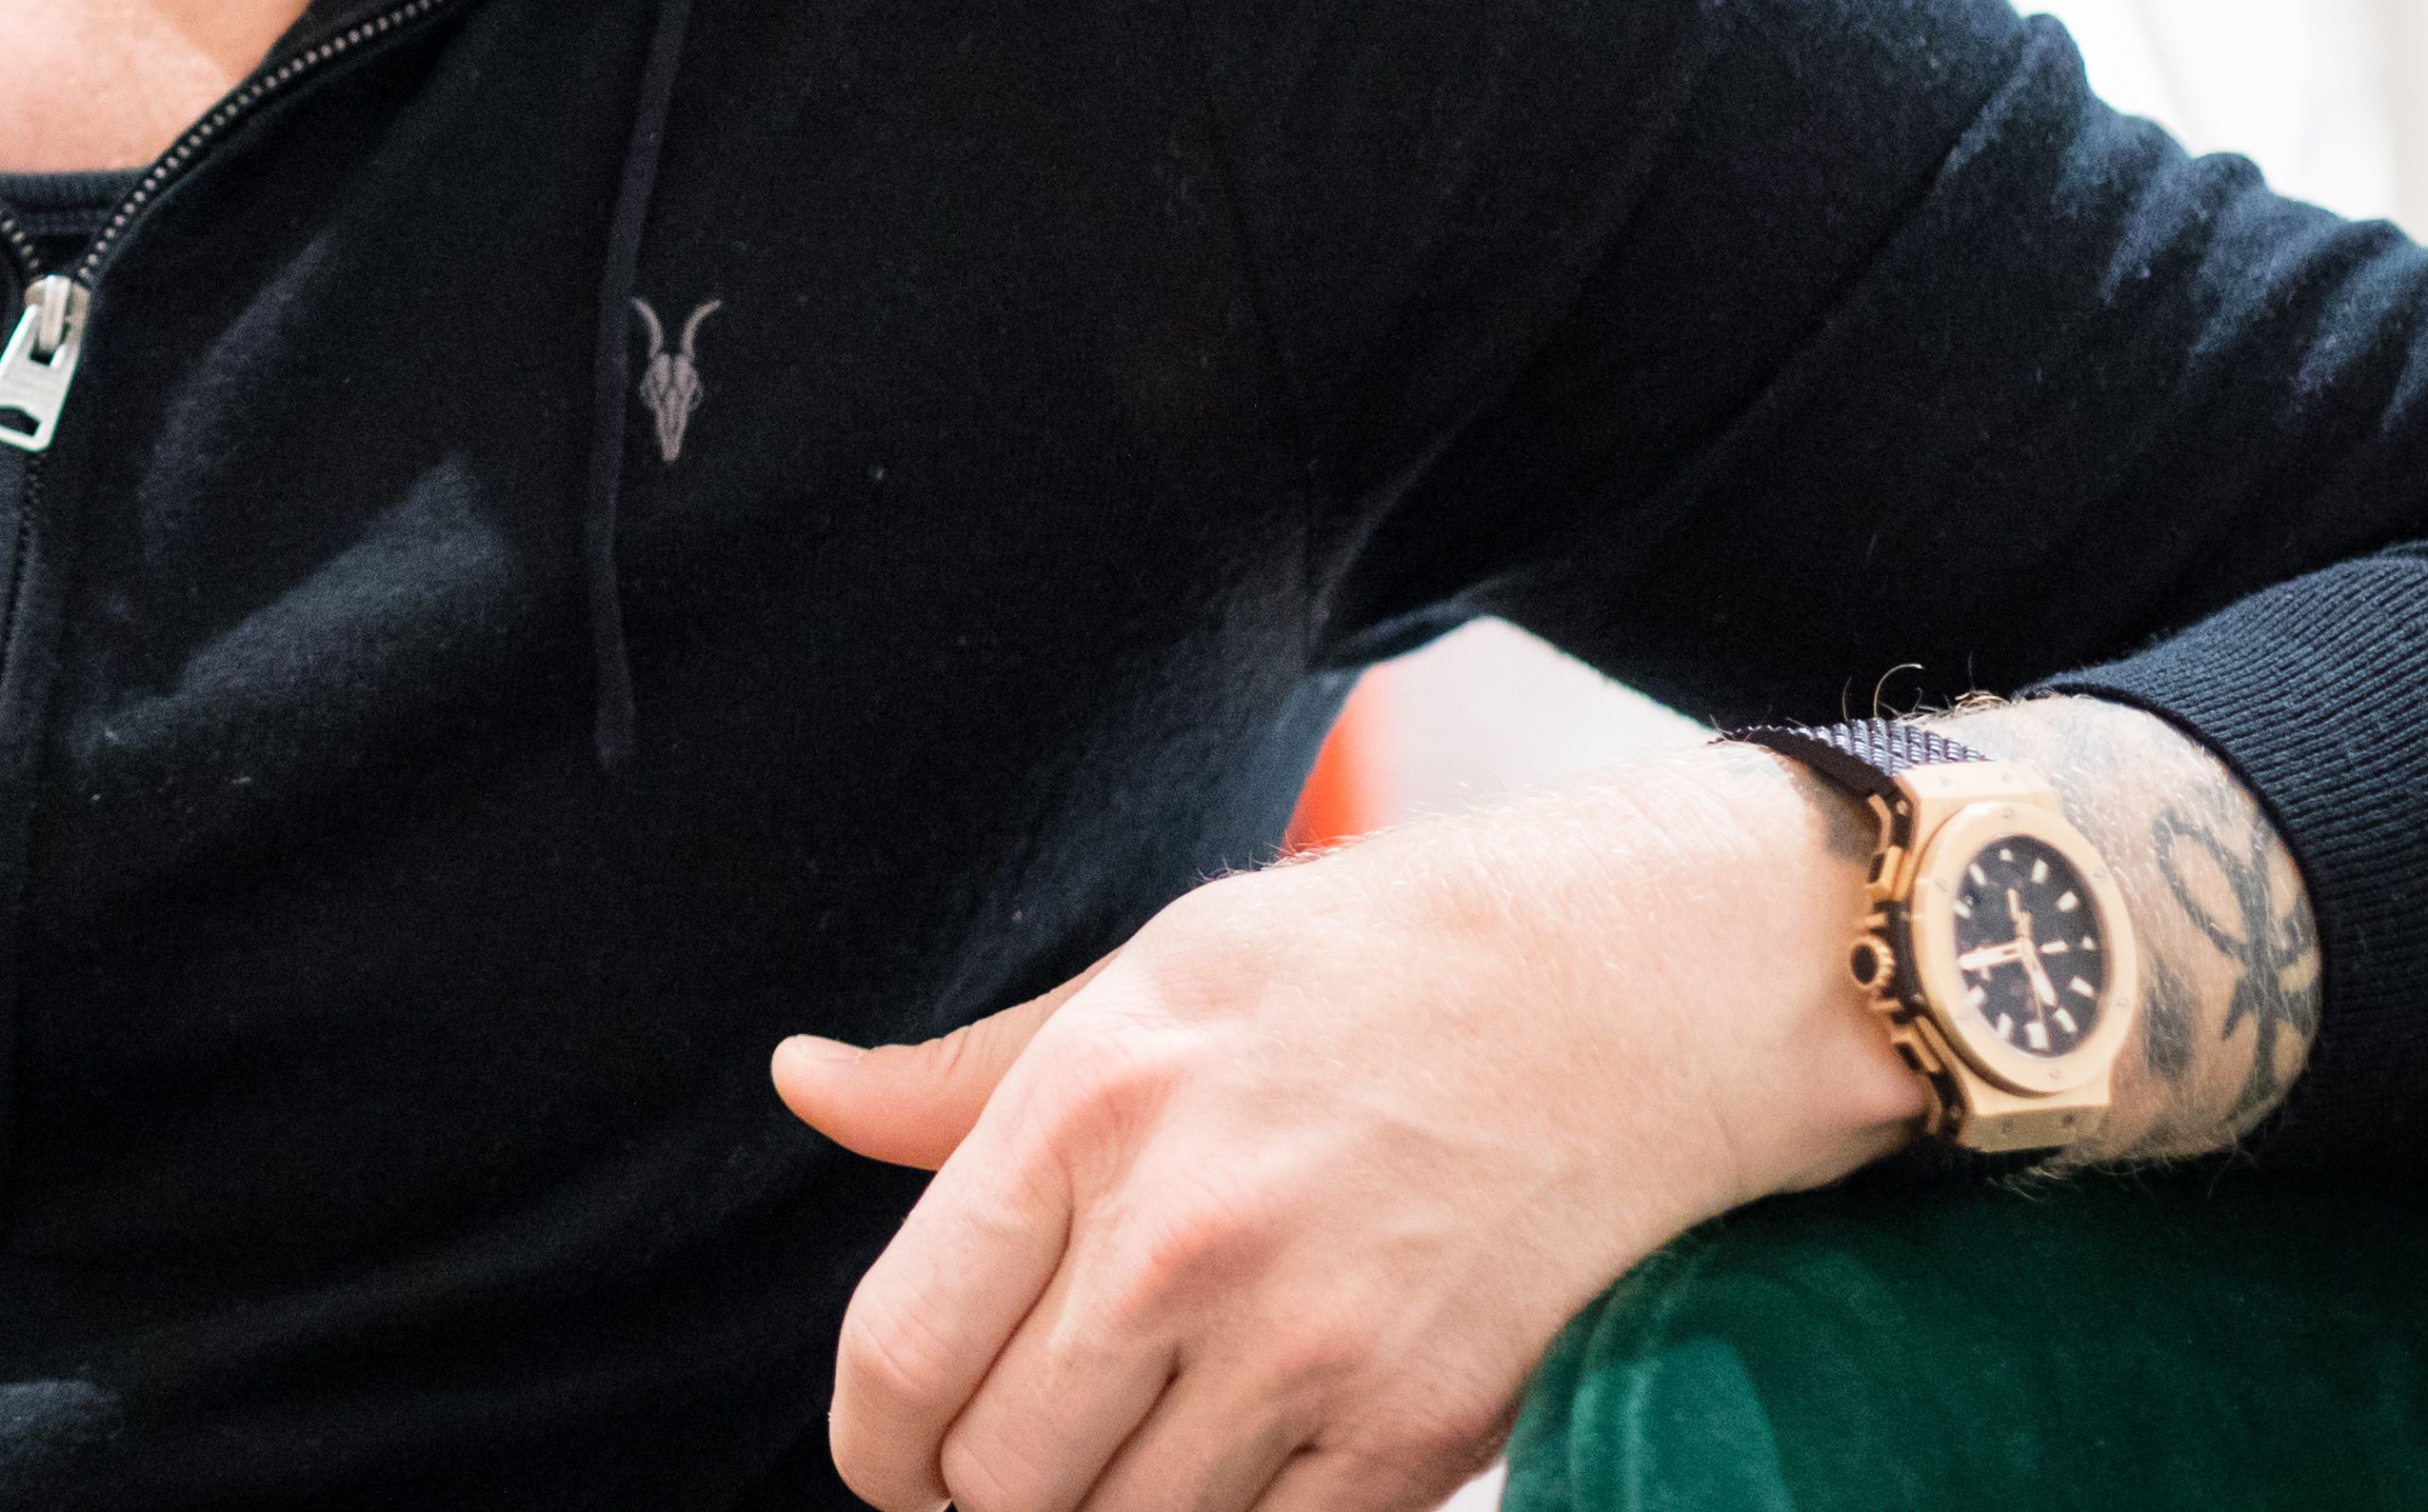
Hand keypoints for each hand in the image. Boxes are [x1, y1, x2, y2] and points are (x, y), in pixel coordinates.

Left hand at [771, 743, 1919, 1511]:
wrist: (1626, 990)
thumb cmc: (1362, 968)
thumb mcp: (1143, 978)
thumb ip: (961, 1078)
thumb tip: (800, 1085)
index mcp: (1084, 1110)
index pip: (900, 1351)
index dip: (872, 1442)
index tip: (893, 1455)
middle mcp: (1180, 1238)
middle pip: (997, 1476)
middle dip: (978, 1494)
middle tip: (1008, 1464)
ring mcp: (1307, 1347)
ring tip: (1126, 1458)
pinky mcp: (1423, 1427)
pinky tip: (1244, 1465)